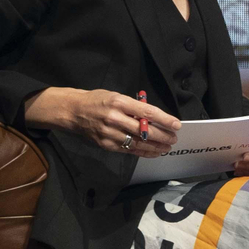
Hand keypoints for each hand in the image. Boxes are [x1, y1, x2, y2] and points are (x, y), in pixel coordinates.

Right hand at [24, 87, 179, 155]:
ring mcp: (109, 133)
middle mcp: (114, 118)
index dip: (165, 120)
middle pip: (144, 130)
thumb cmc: (97, 101)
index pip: (147, 113)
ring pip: (138, 143)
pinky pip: (128, 150)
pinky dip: (143, 152)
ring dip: (156, 147)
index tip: (177, 124)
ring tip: (167, 147)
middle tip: (174, 138)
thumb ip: (134, 106)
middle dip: (163, 135)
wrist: (72, 111)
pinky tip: (154, 152)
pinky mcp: (105, 144)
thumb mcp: (116, 96)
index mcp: (119, 102)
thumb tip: (156, 117)